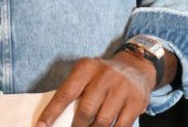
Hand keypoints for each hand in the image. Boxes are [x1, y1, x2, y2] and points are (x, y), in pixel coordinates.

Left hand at [37, 53, 154, 126]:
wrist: (136, 67)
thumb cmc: (103, 76)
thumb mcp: (87, 74)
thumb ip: (74, 91)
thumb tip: (57, 118)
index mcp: (86, 68)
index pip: (65, 94)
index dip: (51, 113)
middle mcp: (104, 77)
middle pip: (85, 112)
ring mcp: (122, 89)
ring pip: (102, 122)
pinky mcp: (136, 102)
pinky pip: (120, 126)